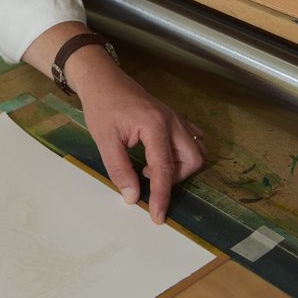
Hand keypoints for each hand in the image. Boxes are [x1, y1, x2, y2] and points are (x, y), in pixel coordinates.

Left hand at [75, 60, 205, 223]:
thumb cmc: (102, 106)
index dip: (161, 196)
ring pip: (196, 149)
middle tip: (148, 179)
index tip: (157, 217)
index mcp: (154, 126)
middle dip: (175, 178)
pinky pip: (192, 138)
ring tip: (152, 166)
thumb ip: (119, 169)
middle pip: (192, 159)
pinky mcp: (173, 117)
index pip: (163, 169)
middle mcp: (172, 121)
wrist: (102, 79)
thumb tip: (132, 196)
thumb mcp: (104, 140)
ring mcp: (176, 118)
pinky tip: (163, 155)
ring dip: (180, 166)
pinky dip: (183, 153)